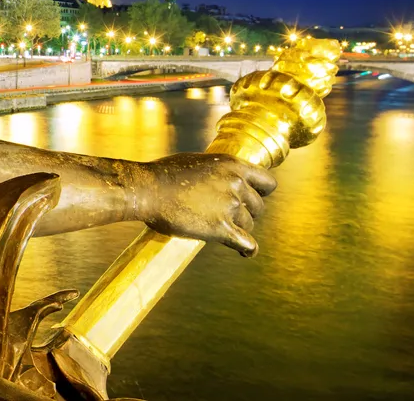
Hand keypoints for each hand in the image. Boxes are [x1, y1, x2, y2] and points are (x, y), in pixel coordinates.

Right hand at [140, 152, 275, 255]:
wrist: (146, 189)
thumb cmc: (163, 174)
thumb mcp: (196, 161)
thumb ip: (215, 171)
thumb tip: (217, 179)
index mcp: (231, 164)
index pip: (267, 182)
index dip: (261, 192)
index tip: (253, 198)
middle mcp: (235, 184)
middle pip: (258, 206)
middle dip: (248, 212)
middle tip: (232, 217)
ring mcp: (229, 206)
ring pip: (249, 224)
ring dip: (239, 229)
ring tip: (226, 231)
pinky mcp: (220, 228)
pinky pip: (246, 244)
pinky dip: (248, 250)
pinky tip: (245, 253)